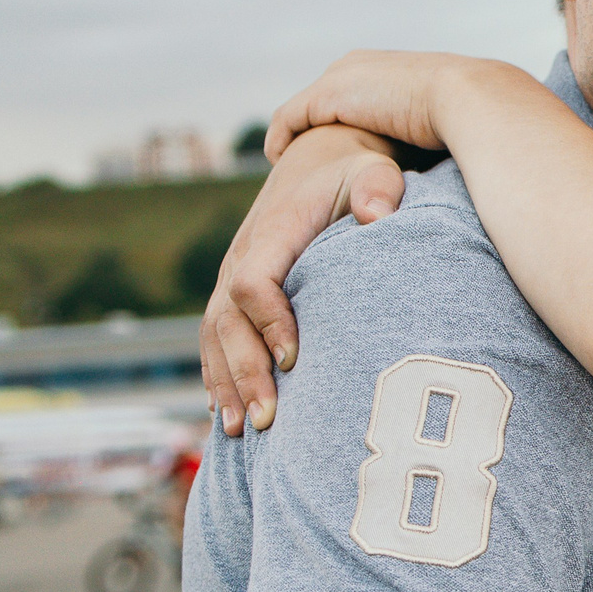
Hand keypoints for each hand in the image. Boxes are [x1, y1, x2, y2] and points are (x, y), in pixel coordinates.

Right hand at [200, 125, 405, 434]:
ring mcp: (233, 276)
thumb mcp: (374, 169)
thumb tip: (377, 215)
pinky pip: (215, 340)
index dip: (268, 321)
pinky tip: (227, 415)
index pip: (253, 282)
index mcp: (272, 233)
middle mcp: (242, 256)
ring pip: (214, 337)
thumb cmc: (355, 173)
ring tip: (243, 430)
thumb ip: (378, 188)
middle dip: (243, 372)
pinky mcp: (236, 294)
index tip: (296, 358)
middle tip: (266, 419)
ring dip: (225, 384)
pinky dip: (218, 376)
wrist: (320, 162)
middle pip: (226, 321)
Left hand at [267, 49, 520, 160]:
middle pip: (322, 98)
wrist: (471, 100)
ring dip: (293, 133)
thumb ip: (438, 132)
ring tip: (286, 161)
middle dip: (311, 126)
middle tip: (302, 158)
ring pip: (303, 109)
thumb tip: (450, 157)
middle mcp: (360, 65)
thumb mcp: (451, 121)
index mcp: (389, 67)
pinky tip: (279, 159)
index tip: (337, 149)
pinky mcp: (329, 95)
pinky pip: (290, 119)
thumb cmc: (474, 118)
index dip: (342, 121)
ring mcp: (342, 77)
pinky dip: (281, 137)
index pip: (352, 93)